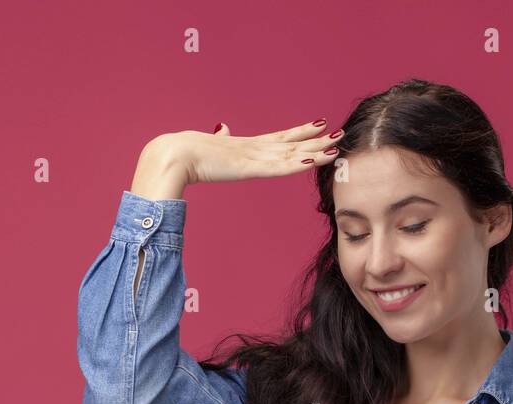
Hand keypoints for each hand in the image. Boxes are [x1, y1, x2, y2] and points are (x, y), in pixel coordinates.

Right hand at [132, 119, 343, 197]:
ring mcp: (252, 158)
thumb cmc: (186, 152)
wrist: (173, 154)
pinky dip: (298, 165)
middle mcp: (253, 148)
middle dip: (317, 139)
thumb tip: (223, 126)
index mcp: (245, 145)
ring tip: (336, 145)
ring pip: (291, 154)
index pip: (280, 138)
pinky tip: (315, 160)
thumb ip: (221, 138)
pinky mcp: (248, 169)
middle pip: (292, 144)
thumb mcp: (210, 145)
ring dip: (316, 151)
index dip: (300, 133)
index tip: (318, 125)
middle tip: (339, 133)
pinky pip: (279, 169)